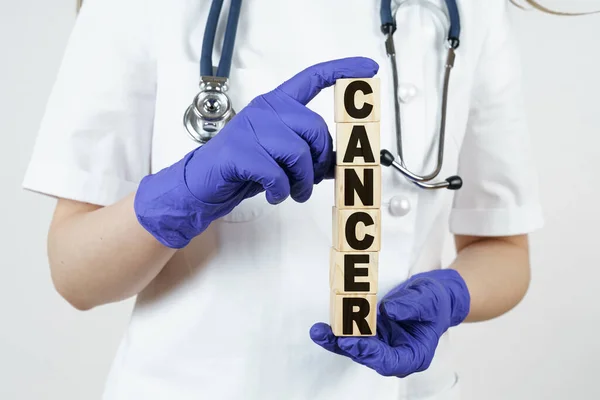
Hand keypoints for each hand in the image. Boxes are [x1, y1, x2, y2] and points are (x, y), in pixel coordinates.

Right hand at [134, 57, 378, 247]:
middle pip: (315, 128)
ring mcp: (250, 128)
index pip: (313, 78)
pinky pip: (277, 173)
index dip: (342, 71)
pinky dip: (280, 191)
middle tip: (310, 181)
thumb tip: (339, 162)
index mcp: (277, 105)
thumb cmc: (245, 168)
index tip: (368, 68)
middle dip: (320, 161)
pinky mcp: (239, 151)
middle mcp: (265, 110)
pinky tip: (273, 193)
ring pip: (298, 153)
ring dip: (301, 182)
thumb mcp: (283, 158)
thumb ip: (309, 154)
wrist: (204, 184)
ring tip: (293, 192)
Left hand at [310, 269, 469, 376]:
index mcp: (414, 355)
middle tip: (327, 334)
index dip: (369, 354)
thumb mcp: (428, 299)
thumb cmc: (435, 302)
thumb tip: (388, 310)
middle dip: (346, 346)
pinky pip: (352, 335)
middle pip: (368, 357)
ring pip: (356, 348)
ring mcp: (382, 345)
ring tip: (318, 331)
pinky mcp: (372, 334)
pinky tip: (323, 327)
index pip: (389, 362)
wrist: (433, 296)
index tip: (352, 343)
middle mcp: (395, 354)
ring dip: (335, 341)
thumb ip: (410, 306)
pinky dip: (337, 332)